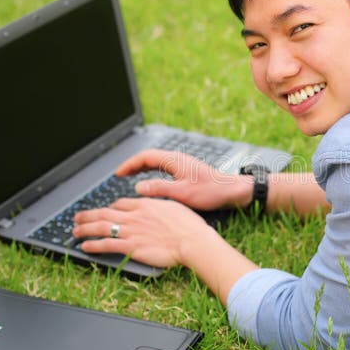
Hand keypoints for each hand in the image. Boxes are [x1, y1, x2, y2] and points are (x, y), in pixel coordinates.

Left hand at [72, 197, 216, 267]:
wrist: (192, 240)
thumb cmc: (189, 226)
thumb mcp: (175, 207)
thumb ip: (160, 205)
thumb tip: (156, 206)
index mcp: (145, 205)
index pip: (121, 204)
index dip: (110, 207)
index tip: (105, 210)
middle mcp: (134, 216)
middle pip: (105, 213)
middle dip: (89, 215)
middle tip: (78, 217)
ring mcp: (131, 231)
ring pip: (101, 227)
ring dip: (85, 228)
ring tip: (75, 231)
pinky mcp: (131, 246)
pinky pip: (106, 244)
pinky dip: (93, 244)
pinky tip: (85, 246)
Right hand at [116, 149, 252, 210]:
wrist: (231, 191)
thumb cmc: (210, 192)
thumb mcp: (182, 193)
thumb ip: (159, 189)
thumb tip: (138, 187)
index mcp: (174, 160)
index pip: (145, 157)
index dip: (129, 164)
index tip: (118, 173)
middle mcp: (177, 159)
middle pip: (149, 157)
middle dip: (132, 165)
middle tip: (119, 175)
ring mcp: (182, 164)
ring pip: (156, 162)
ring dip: (141, 168)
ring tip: (129, 177)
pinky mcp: (186, 171)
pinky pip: (163, 168)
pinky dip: (152, 172)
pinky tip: (149, 181)